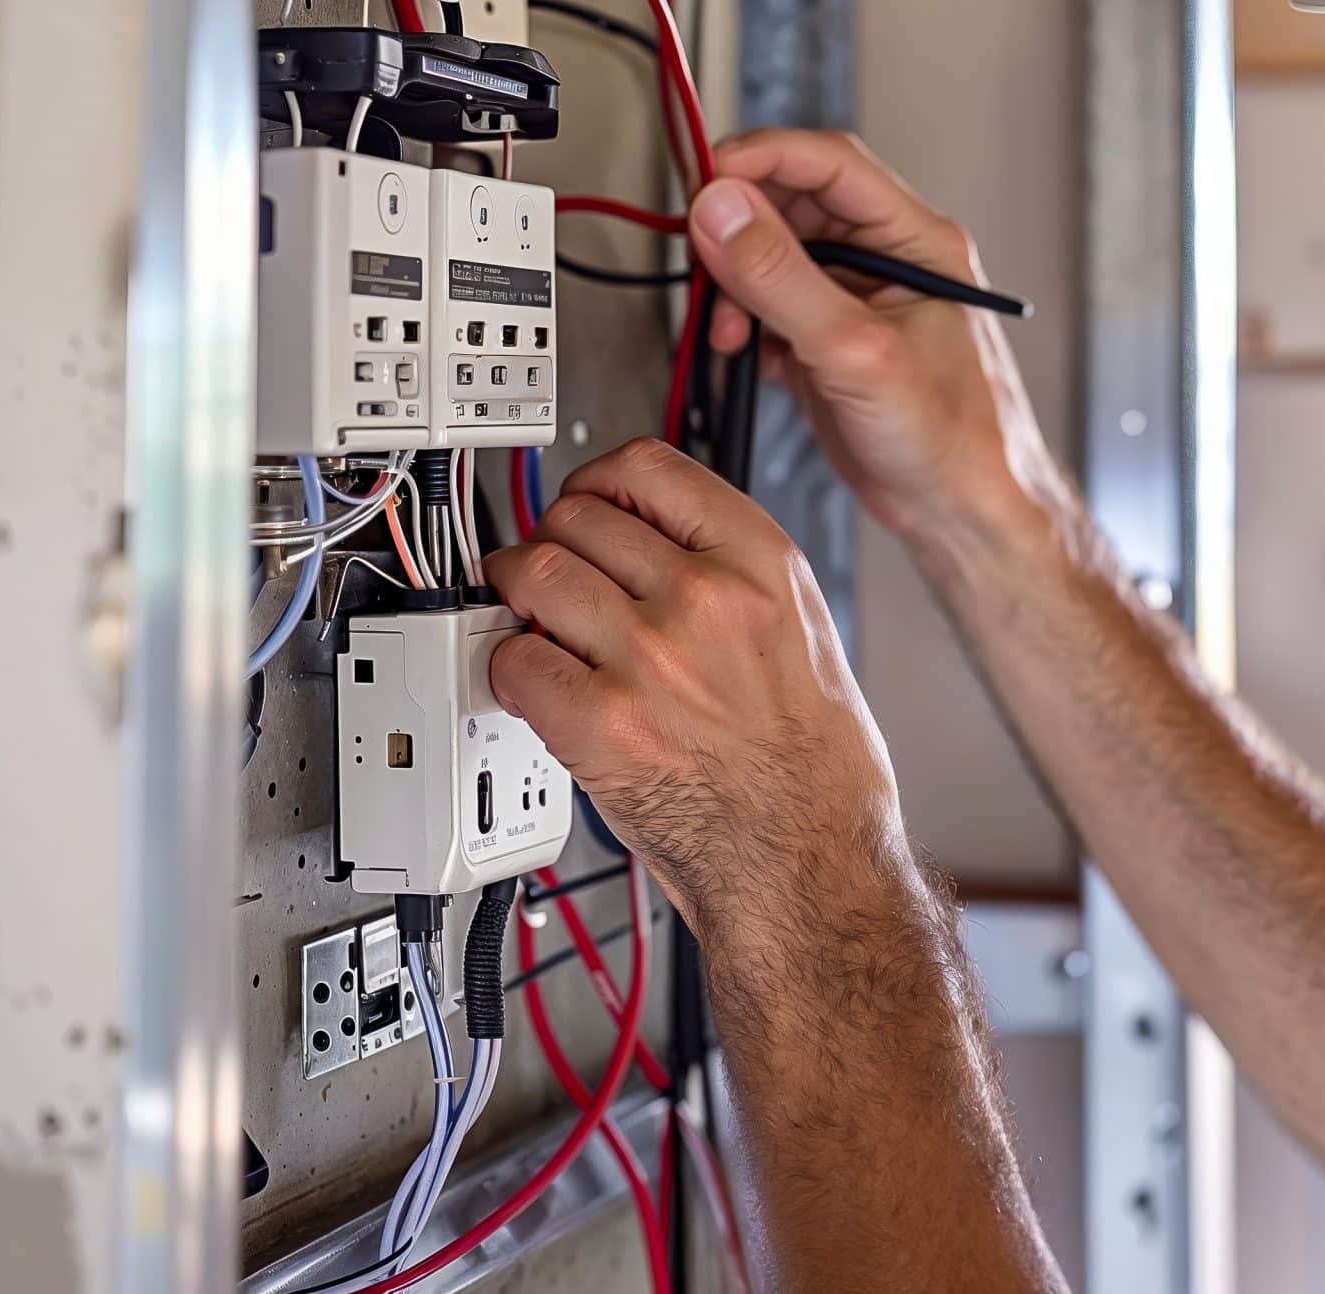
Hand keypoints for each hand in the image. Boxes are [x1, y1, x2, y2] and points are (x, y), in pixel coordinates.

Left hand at [484, 438, 902, 932]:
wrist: (808, 857)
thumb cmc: (816, 764)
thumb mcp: (804, 629)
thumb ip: (732, 573)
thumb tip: (654, 542)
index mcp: (762, 564)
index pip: (645, 467)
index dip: (597, 481)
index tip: (586, 502)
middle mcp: (703, 598)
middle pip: (576, 517)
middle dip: (551, 541)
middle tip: (552, 574)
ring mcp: (647, 658)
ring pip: (531, 574)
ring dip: (515, 594)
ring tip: (530, 620)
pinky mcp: (597, 723)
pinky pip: (511, 659)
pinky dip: (508, 669)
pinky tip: (537, 685)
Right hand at [689, 129, 1068, 549]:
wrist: (962, 512)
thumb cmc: (951, 437)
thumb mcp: (856, 351)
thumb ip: (783, 279)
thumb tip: (723, 211)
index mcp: (916, 240)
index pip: (829, 163)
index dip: (762, 159)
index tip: (704, 180)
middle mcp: (885, 259)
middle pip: (791, 204)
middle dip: (738, 232)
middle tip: (704, 262)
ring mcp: (855, 299)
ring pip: (772, 256)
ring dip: (734, 285)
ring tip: (729, 332)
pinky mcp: (828, 340)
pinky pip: (768, 305)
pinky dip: (743, 324)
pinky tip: (745, 357)